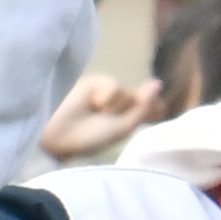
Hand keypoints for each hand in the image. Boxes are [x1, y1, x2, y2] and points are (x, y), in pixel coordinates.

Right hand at [39, 72, 164, 162]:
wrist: (59, 132)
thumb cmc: (90, 136)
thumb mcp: (122, 128)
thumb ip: (141, 107)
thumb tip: (158, 83)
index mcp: (126, 120)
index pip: (149, 109)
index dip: (156, 107)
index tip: (161, 108)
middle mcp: (119, 105)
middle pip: (141, 98)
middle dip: (138, 105)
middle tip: (116, 118)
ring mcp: (107, 93)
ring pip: (127, 93)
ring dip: (115, 106)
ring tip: (97, 112)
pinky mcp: (95, 82)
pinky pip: (114, 86)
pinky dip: (106, 98)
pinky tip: (92, 103)